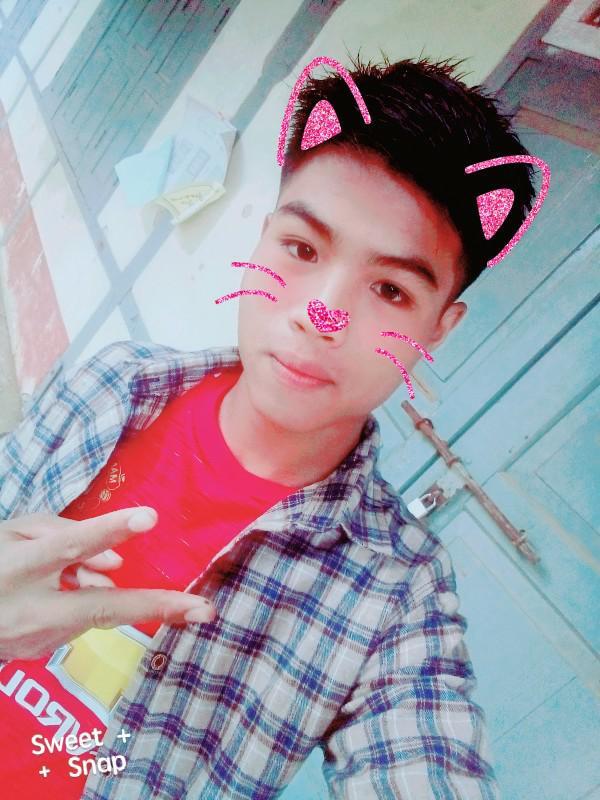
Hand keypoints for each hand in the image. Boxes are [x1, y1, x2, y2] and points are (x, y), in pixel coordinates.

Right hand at [0, 507, 215, 659]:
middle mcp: (29, 610)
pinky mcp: (40, 653)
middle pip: (102, 607)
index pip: (68, 546)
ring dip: (98, 590)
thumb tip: (117, 562)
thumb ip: (65, 534)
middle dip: (157, 607)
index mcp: (16, 568)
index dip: (108, 531)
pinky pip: (79, 620)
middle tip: (204, 609)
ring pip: (95, 609)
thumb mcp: (14, 532)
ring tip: (71, 575)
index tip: (148, 517)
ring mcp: (36, 640)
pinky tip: (59, 592)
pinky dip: (81, 601)